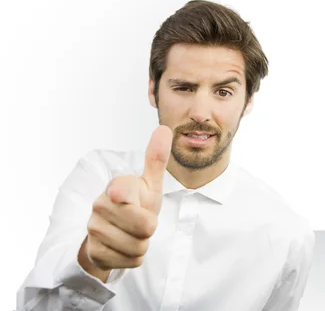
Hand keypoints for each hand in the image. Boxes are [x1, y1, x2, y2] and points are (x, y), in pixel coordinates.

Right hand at [81, 125, 172, 271]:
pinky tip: (123, 247)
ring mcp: (94, 230)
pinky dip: (132, 258)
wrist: (111, 232)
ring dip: (141, 244)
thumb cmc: (136, 204)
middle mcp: (100, 206)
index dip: (142, 208)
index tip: (127, 199)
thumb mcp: (150, 184)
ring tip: (132, 233)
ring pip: (138, 247)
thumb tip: (163, 128)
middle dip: (149, 229)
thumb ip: (157, 158)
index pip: (128, 196)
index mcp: (117, 187)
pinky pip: (130, 261)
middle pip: (146, 228)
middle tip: (141, 221)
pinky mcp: (94, 253)